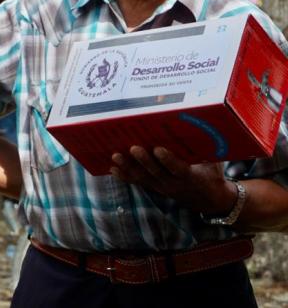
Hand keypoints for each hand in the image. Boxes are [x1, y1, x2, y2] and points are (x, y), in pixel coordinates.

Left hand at [110, 146, 236, 214]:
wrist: (209, 200)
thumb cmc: (211, 174)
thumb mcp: (213, 162)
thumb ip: (206, 149)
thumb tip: (200, 127)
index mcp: (191, 176)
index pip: (178, 169)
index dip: (168, 160)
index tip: (158, 149)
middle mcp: (174, 184)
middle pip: (155, 173)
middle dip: (143, 161)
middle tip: (133, 148)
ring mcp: (162, 187)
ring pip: (143, 178)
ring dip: (128, 167)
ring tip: (115, 156)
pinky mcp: (154, 188)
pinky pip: (138, 182)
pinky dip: (124, 176)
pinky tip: (112, 168)